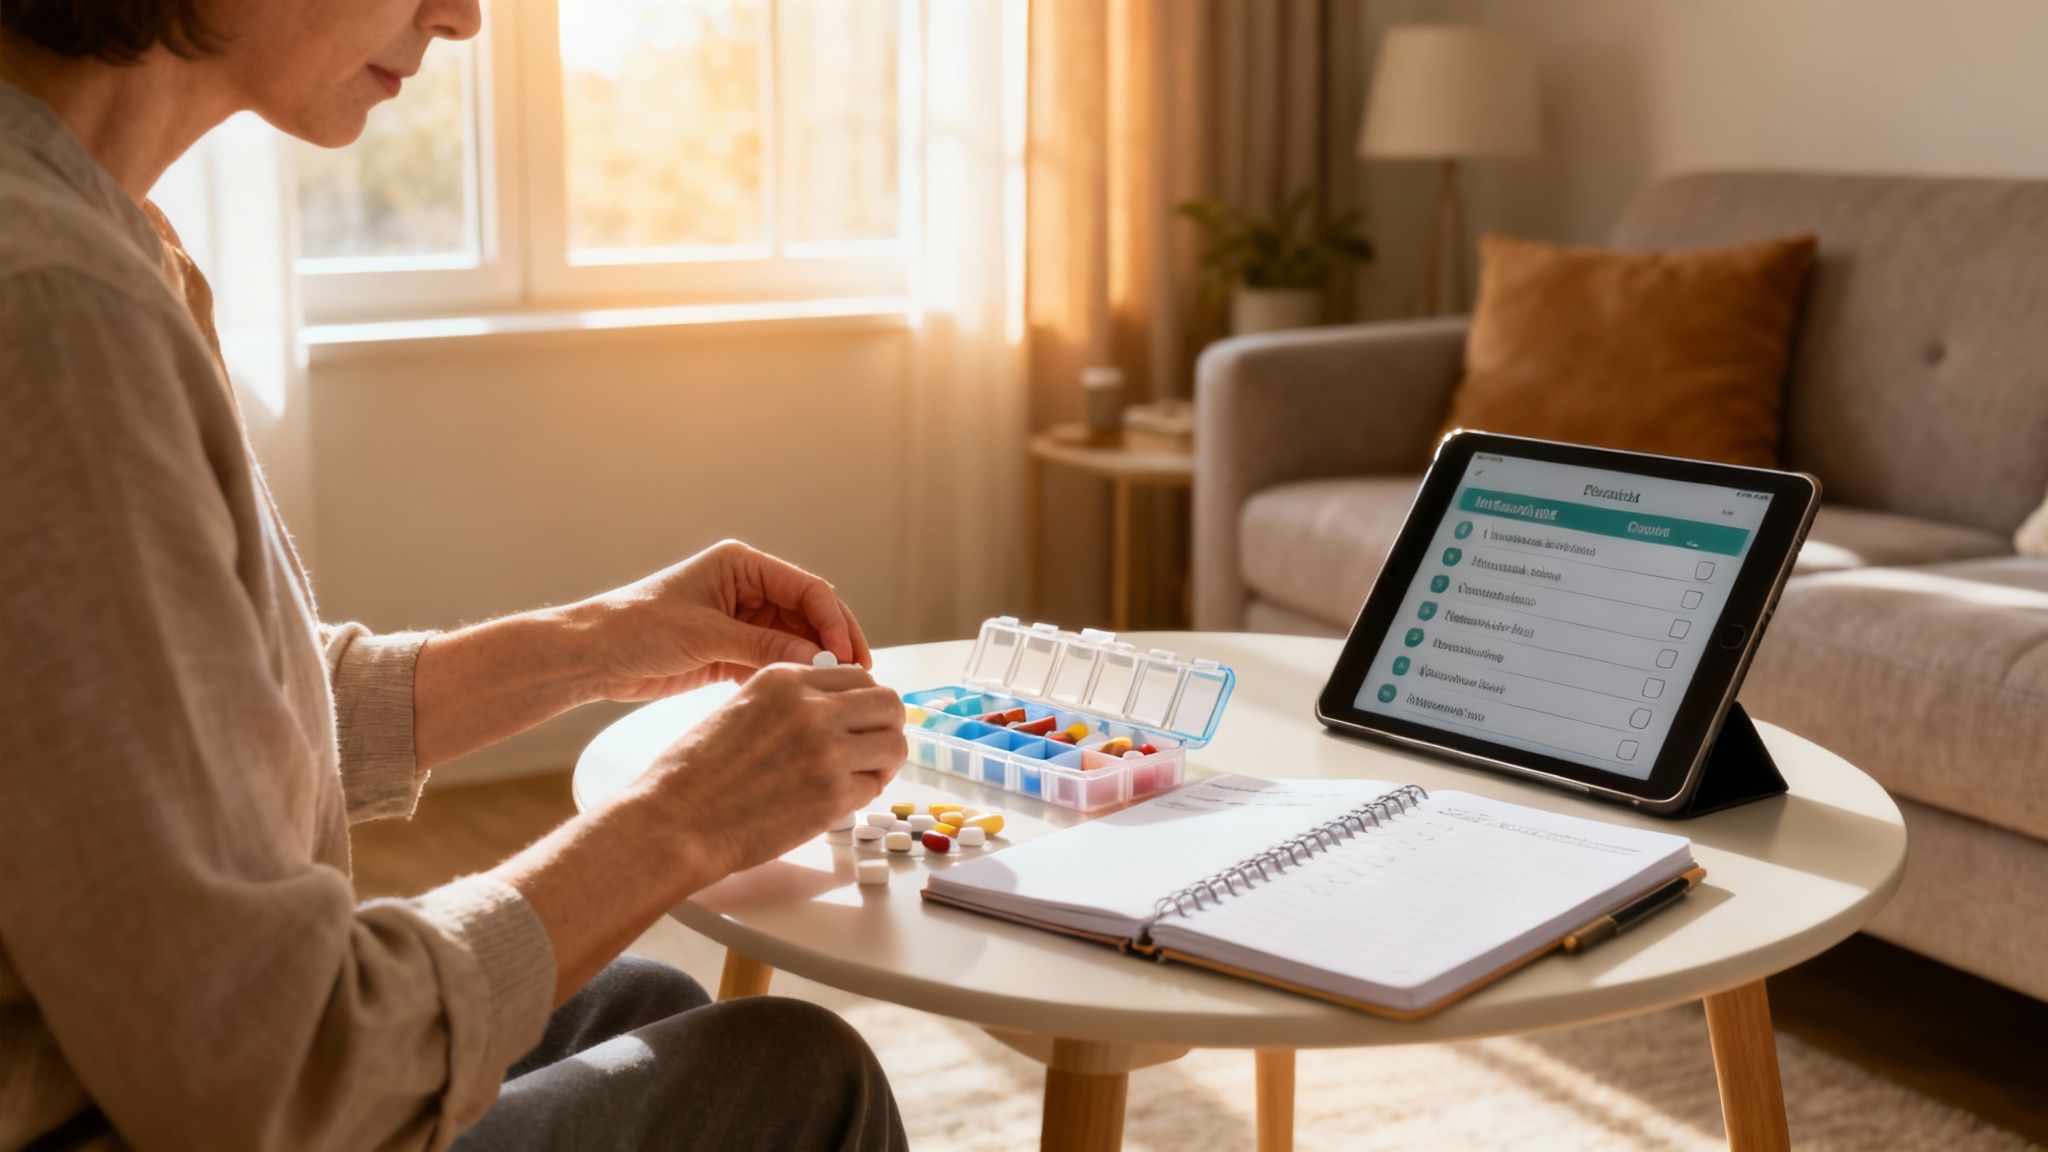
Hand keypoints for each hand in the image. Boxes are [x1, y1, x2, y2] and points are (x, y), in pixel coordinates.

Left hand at [579, 539, 872, 702]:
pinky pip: (771, 662)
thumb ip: (763, 647)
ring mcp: (739, 621)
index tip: (847, 655)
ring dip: (812, 664)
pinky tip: (801, 698)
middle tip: (856, 677)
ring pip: (794, 642)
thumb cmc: (636, 628)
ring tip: (833, 693)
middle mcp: (746, 589)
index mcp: (741, 566)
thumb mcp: (705, 635)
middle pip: (808, 615)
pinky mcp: (729, 651)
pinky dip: (787, 678)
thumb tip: (817, 660)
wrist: (590, 655)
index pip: (806, 589)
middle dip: (832, 644)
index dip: (834, 621)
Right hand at [635, 663, 904, 875]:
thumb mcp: (742, 707)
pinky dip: (865, 792)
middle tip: (870, 747)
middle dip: (884, 725)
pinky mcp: (832, 795)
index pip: (857, 675)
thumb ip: (790, 702)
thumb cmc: (696, 773)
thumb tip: (835, 709)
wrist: (676, 821)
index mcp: (785, 679)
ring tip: (860, 774)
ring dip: (883, 760)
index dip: (862, 701)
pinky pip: (874, 785)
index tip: (856, 721)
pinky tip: (839, 798)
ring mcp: (827, 751)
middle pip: (887, 703)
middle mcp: (812, 708)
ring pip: (893, 743)